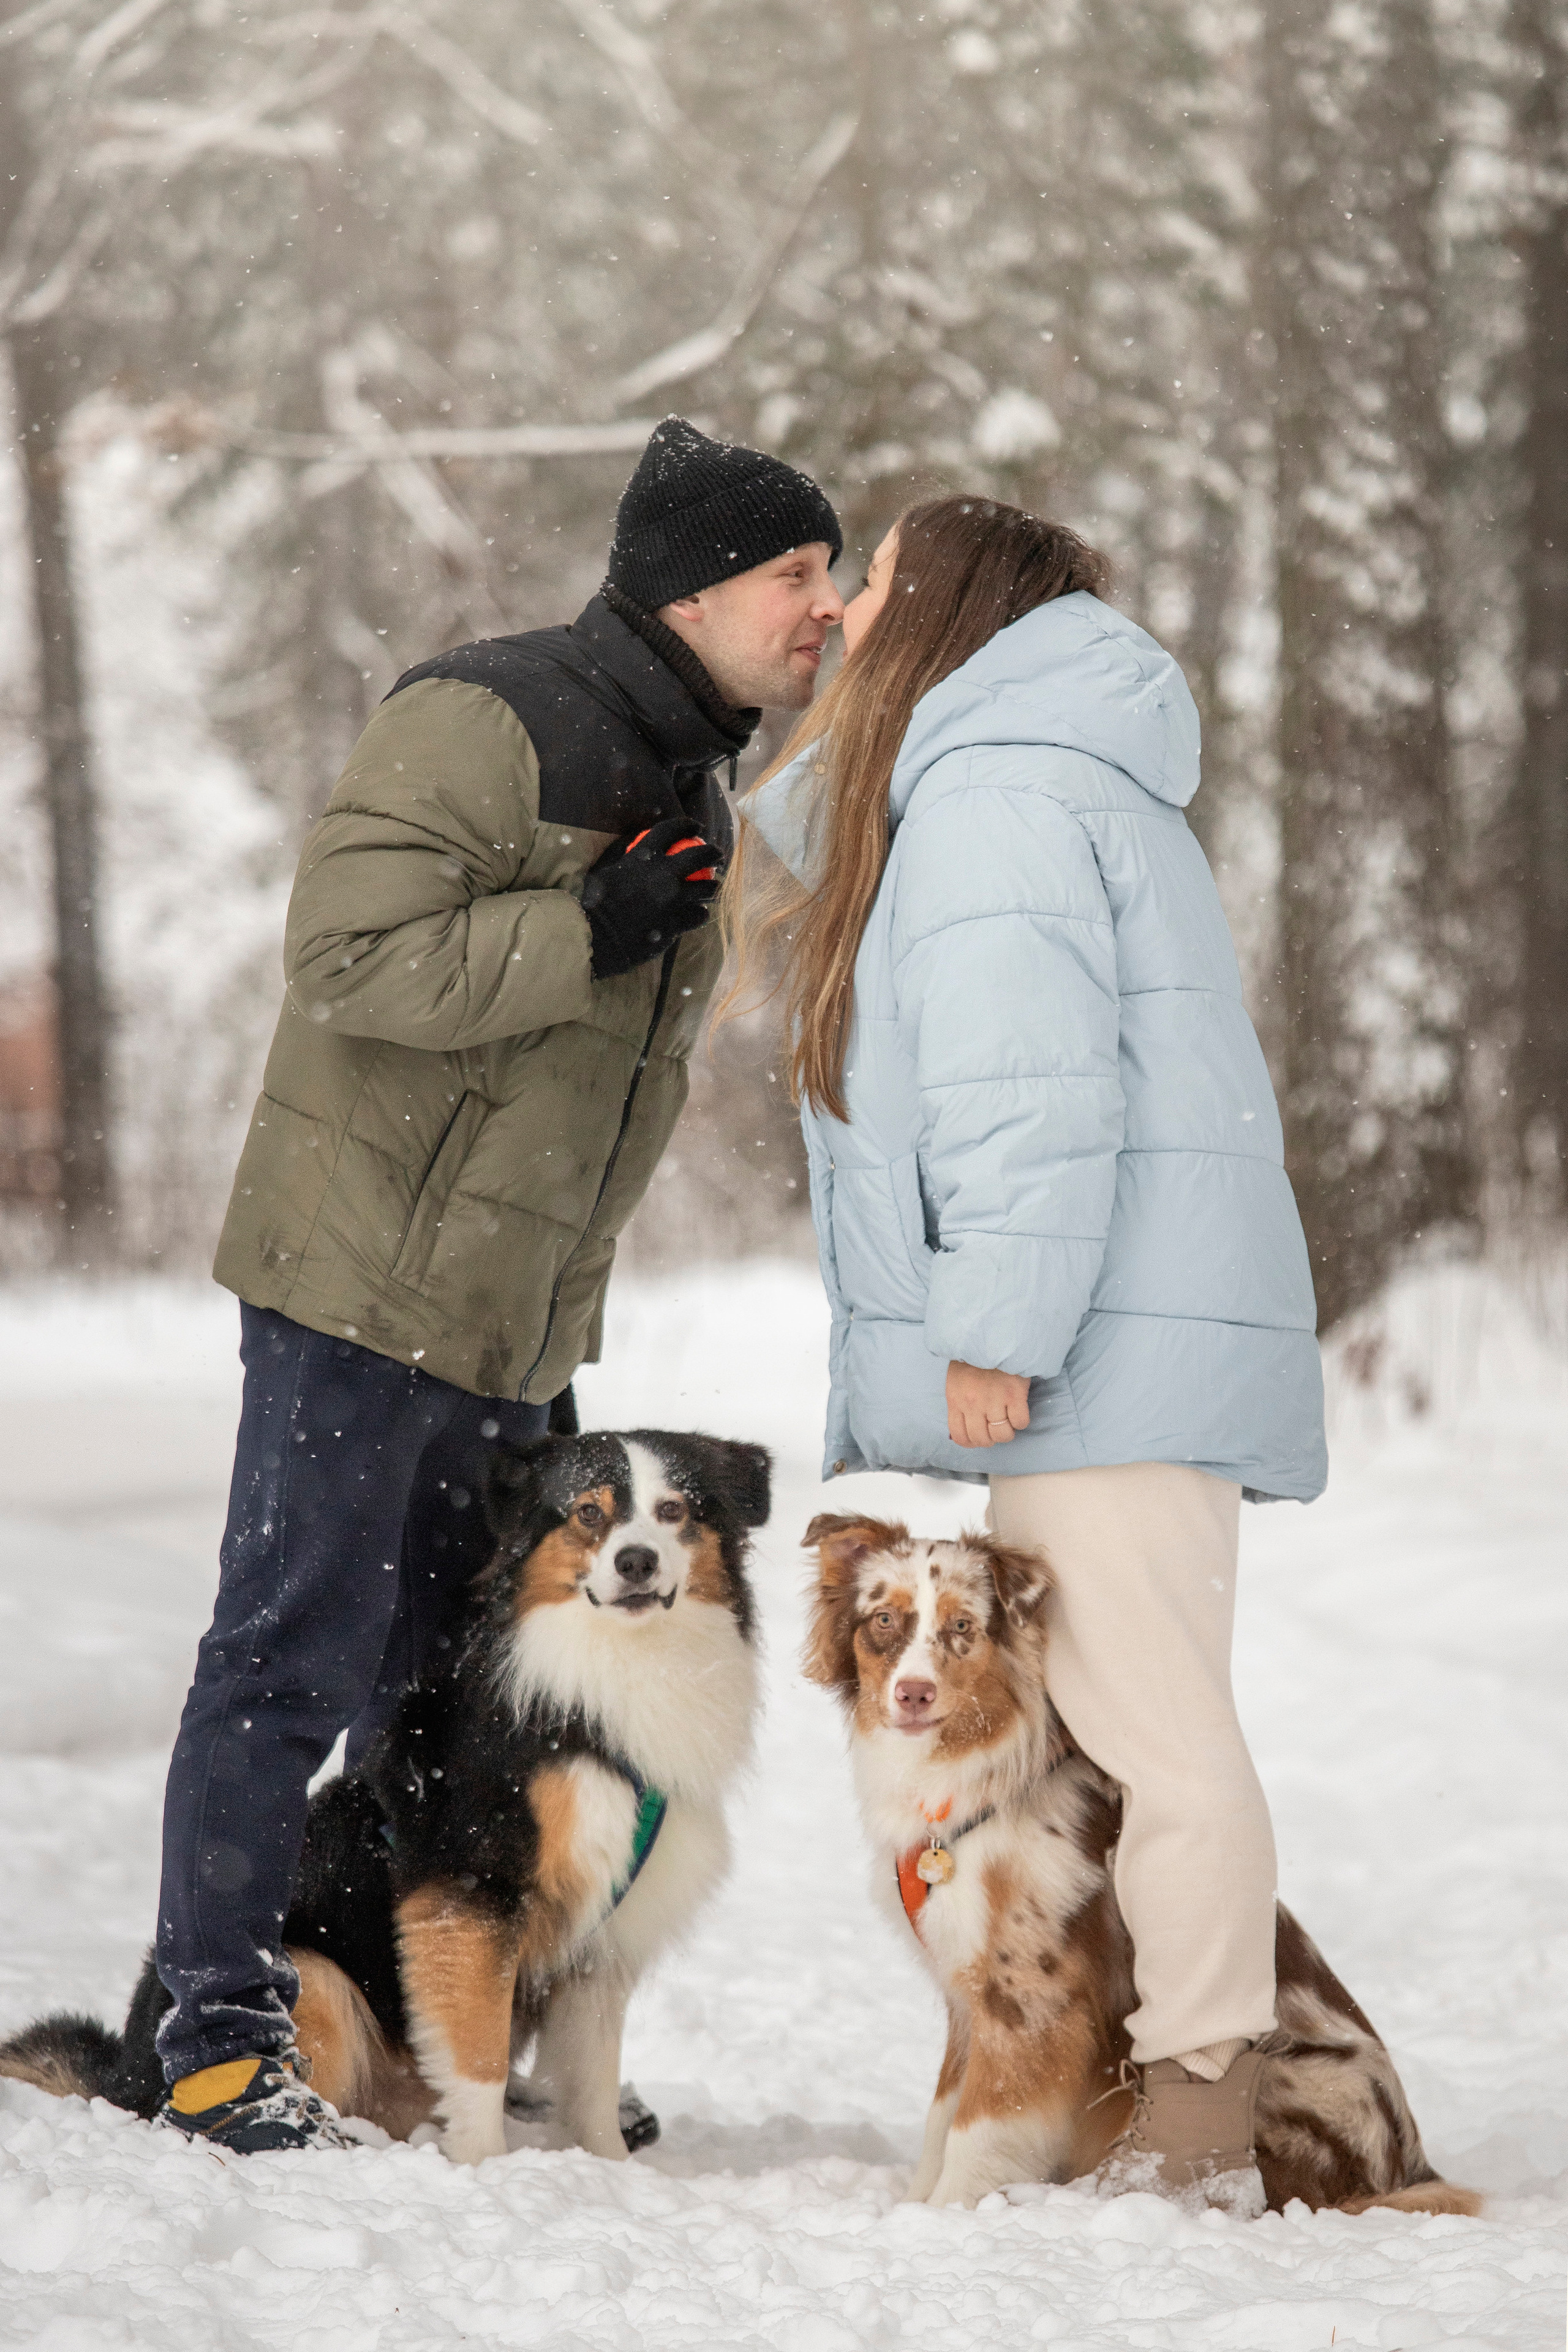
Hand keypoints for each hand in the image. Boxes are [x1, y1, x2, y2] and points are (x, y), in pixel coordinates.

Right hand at [579, 815, 719, 978]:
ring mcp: (673, 899)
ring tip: (712, 888)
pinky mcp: (677, 923)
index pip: (670, 831)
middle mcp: (662, 874)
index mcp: (642, 857)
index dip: (687, 825)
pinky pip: (699, 915)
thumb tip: (632, 849)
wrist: (594, 937)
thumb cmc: (593, 905)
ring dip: (712, 887)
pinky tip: (698, 915)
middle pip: (699, 855)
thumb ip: (624, 860)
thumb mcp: (605, 872)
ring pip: (707, 888)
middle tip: (718, 855)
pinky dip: (700, 914)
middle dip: (713, 852)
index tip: (697, 828)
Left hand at [946, 1361, 1031, 1448]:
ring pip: (1003, 1434)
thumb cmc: (973, 1357)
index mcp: (956, 1400)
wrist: (992, 1334)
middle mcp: (973, 1404)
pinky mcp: (1014, 1394)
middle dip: (991, 1438)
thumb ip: (959, 1402)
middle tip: (997, 1428)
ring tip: (1009, 1420)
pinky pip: (1020, 1422)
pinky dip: (1021, 1420)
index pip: (961, 1437)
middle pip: (983, 1439)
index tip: (981, 1437)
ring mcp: (994, 1400)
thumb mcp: (955, 1380)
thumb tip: (963, 1426)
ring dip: (1007, 1431)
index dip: (973, 1442)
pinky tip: (1019, 1410)